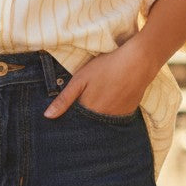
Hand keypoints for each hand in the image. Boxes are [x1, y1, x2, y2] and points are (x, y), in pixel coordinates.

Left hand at [43, 39, 158, 118]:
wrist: (138, 62)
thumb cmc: (106, 67)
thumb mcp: (80, 79)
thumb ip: (64, 99)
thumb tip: (47, 116)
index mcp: (88, 111)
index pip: (74, 123)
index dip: (69, 118)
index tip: (66, 114)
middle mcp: (103, 118)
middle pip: (88, 124)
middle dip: (83, 119)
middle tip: (86, 100)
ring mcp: (117, 117)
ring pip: (102, 122)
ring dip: (97, 116)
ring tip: (99, 98)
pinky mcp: (129, 113)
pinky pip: (115, 118)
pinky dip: (110, 112)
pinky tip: (111, 99)